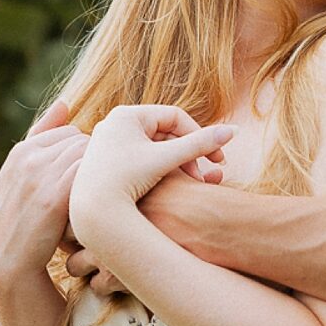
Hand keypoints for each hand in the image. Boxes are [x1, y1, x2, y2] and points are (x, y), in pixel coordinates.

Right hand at [0, 102, 89, 294]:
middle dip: (93, 162)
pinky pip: (89, 174)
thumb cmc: (25, 221)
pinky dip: (98, 188)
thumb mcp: (23, 176)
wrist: (12, 265)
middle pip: (83, 142)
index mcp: (21, 151)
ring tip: (98, 199)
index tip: (85, 181)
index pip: (69, 132)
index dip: (82, 156)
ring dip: (99, 175)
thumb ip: (42, 136)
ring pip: (90, 156)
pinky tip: (99, 206)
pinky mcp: (52, 197)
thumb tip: (64, 102)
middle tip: (98, 190)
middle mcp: (27, 159)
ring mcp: (38, 176)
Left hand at [67, 105, 233, 250]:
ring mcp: (108, 143)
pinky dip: (157, 170)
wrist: (91, 212)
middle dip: (188, 153)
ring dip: (175, 163)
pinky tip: (168, 187)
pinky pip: (139, 159)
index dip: (200, 135)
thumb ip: (200, 144)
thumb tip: (234, 131)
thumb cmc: (127, 182)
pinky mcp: (105, 161)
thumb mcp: (167, 160)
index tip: (216, 159)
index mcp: (127, 114)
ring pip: (153, 148)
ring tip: (189, 183)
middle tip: (204, 176)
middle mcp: (114, 123)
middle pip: (164, 132)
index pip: (175, 116)